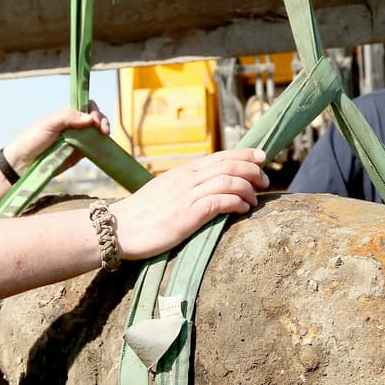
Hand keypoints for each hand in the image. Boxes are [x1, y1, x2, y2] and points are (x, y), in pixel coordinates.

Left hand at [3, 103, 110, 171]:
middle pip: (95, 119)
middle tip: (104, 131)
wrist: (23, 162)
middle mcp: (74, 126)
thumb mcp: (48, 124)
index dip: (94, 111)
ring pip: (96, 134)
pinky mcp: (78, 155)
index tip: (95, 121)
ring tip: (104, 137)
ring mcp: (78, 141)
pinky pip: (93, 149)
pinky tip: (102, 148)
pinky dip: (100, 147)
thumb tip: (90, 118)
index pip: (86, 106)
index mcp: (67, 116)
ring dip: (103, 134)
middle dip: (103, 121)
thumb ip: (67, 117)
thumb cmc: (32, 139)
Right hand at [108, 148, 268, 259]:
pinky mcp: (188, 214)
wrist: (119, 229)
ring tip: (256, 199)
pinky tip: (244, 209)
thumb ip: (184, 188)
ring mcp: (188, 195)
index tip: (262, 156)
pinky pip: (220, 201)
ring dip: (248, 188)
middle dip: (252, 169)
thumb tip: (203, 189)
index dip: (244, 154)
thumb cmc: (141, 216)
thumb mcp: (164, 193)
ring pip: (228, 180)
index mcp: (183, 172)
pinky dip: (237, 202)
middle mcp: (187, 178)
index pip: (219, 156)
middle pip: (228, 165)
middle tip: (265, 179)